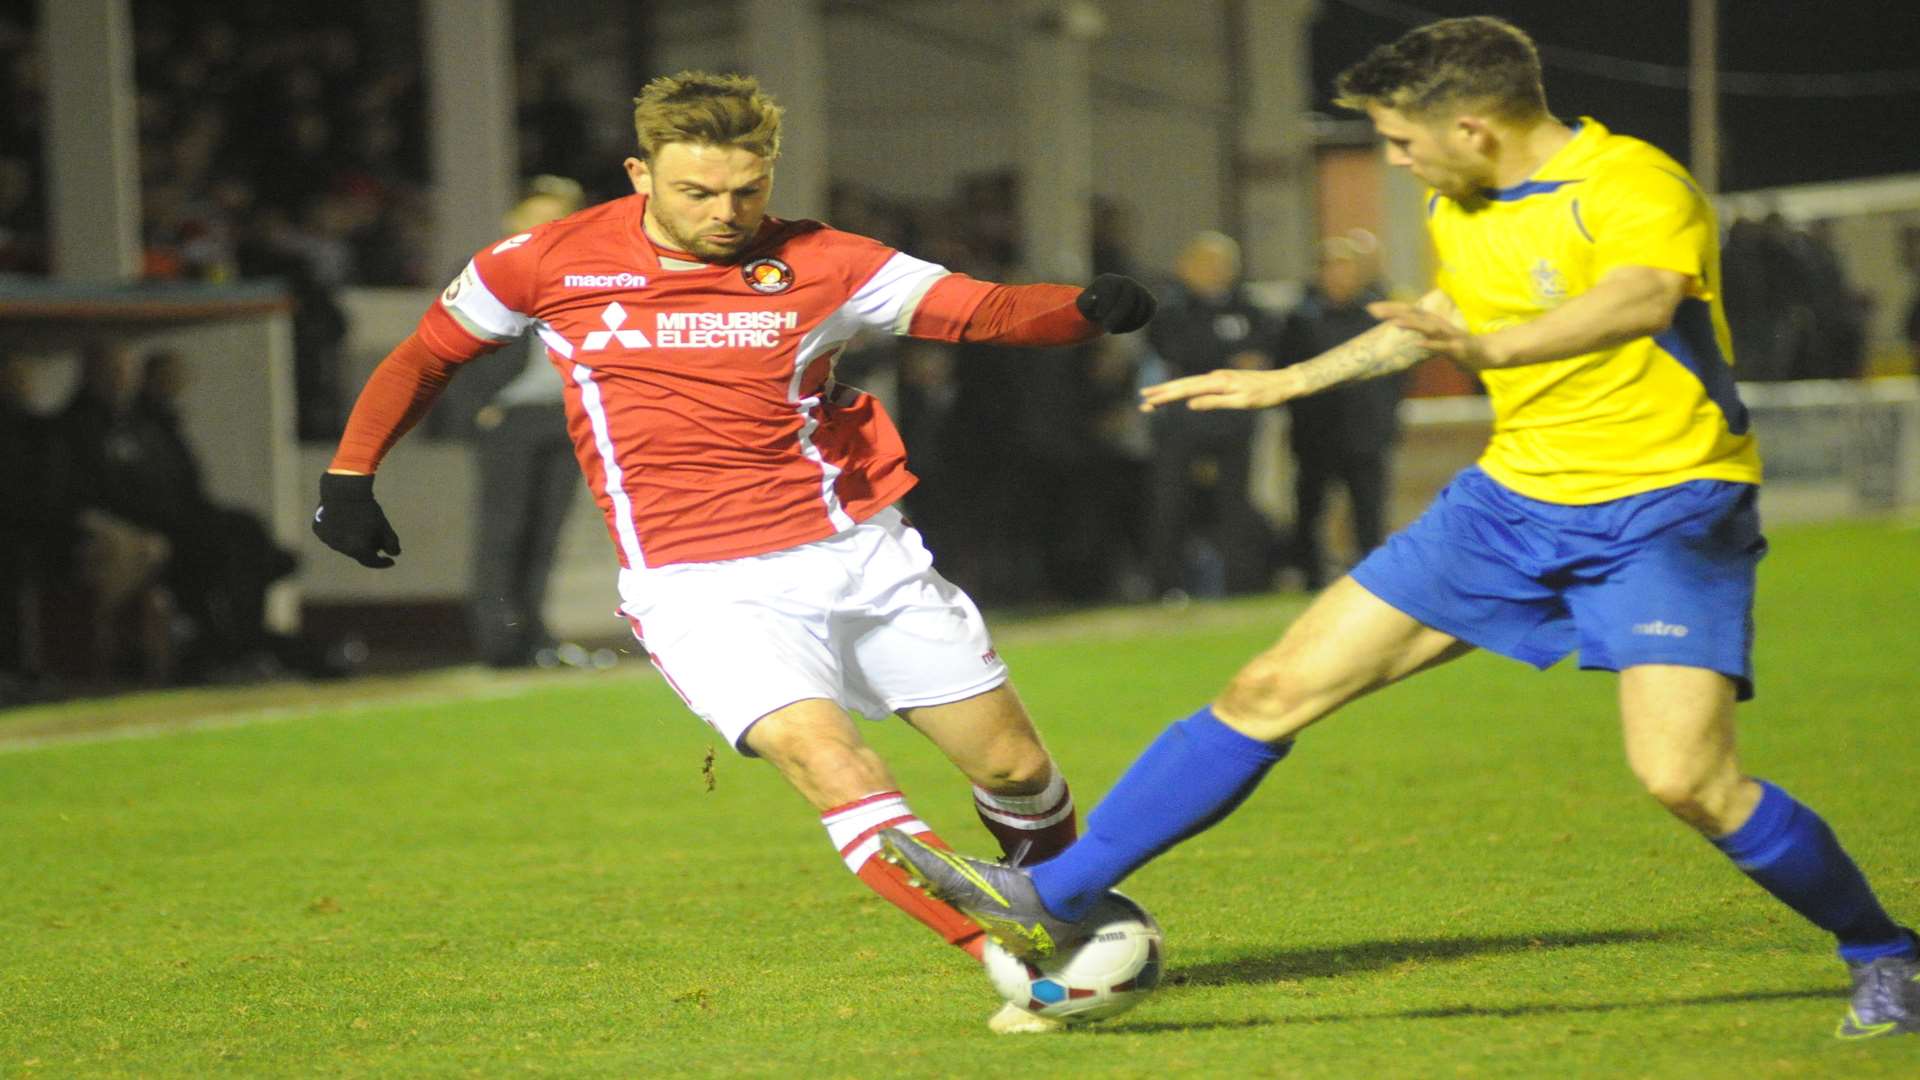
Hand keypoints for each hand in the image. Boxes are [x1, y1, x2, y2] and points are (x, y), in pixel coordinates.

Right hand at [312, 472, 401, 567]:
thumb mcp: (384, 526)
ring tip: (360, 528)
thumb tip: (395, 554)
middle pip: (357, 552)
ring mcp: (328, 540)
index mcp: (357, 549)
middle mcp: (341, 549)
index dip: (382, 562)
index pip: (371, 562)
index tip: (390, 561)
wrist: (344, 490)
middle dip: (368, 548)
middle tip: (376, 539)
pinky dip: (339, 532)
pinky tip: (345, 522)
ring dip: (352, 541)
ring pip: (343, 544)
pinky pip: (331, 535)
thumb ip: (392, 543)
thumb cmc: (367, 509)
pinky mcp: (319, 531)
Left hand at [1075, 274, 1155, 332]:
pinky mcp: (1150, 301)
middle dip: (1119, 315)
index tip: (1098, 315)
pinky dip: (1139, 323)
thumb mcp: (1084, 305)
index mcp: (1109, 280)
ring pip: (1141, 305)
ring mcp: (1140, 290)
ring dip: (1127, 322)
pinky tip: (1124, 329)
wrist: (1104, 308)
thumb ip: (1087, 302)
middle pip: (1130, 295)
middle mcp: (1127, 281)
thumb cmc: (1091, 307)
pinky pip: (1150, 311)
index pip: (1115, 288)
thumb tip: (1094, 299)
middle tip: (1106, 328)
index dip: (1108, 302)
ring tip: (1112, 330)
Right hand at [1139, 367, 1307, 411]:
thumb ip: (1215, 402)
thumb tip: (1190, 405)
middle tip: (1142, 400)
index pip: (1185, 390)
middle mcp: (1215, 377)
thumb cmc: (1266, 395)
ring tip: (1153, 397)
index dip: (1165, 396)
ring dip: (1170, 390)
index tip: (1148, 402)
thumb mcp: (1242, 402)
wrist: (1284, 382)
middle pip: (1182, 385)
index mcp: (1217, 383)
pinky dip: (1184, 389)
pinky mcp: (1223, 380)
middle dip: (1161, 393)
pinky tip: (1178, 394)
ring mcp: (1219, 378)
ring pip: (1189, 384)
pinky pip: (1198, 384)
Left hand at [1367, 300, 1494, 367]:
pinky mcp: (1457, 348)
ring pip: (1427, 327)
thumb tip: (1405, 330)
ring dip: (1410, 324)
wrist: (1487, 353)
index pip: (1409, 311)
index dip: (1391, 308)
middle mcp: (1439, 325)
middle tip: (1372, 309)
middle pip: (1413, 315)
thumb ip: (1421, 335)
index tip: (1371, 307)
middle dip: (1393, 311)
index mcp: (1432, 322)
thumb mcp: (1435, 340)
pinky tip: (1418, 343)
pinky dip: (1430, 344)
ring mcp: (1448, 335)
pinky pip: (1442, 346)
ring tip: (1393, 323)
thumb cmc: (1458, 347)